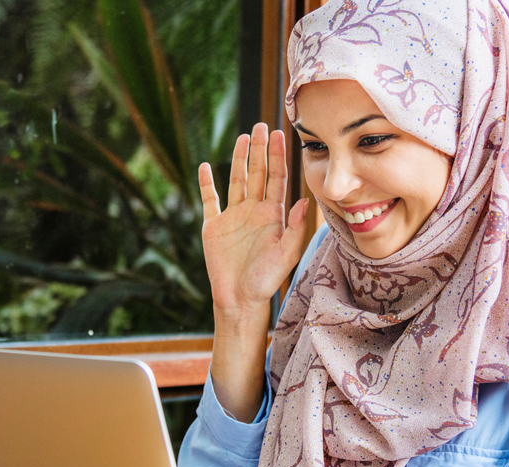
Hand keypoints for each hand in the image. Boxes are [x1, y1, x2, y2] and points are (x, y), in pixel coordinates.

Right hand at [199, 123, 307, 321]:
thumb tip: (304, 200)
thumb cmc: (267, 280)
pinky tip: (204, 167)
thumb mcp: (286, 254)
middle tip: (262, 125)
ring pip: (236, 180)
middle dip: (260, 150)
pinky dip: (206, 184)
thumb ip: (296, 228)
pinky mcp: (214, 226)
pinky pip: (210, 200)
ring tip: (243, 137)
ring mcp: (234, 217)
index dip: (279, 156)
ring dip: (238, 159)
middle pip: (258, 173)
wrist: (241, 299)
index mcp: (274, 216)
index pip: (277, 178)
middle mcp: (254, 211)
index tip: (280, 133)